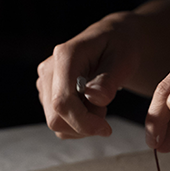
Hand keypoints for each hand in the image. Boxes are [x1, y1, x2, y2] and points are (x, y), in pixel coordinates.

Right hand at [36, 12, 140, 138]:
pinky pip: (59, 122)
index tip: (106, 129)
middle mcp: (48, 70)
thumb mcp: (124, 60)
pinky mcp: (47, 94)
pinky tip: (90, 106)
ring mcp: (45, 83)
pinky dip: (77, 124)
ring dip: (82, 125)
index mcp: (65, 56)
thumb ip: (109, 81)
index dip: (83, 122)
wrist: (112, 41)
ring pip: (57, 124)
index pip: (62, 102)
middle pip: (55, 118)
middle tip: (105, 110)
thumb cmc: (120, 48)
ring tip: (99, 104)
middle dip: (84, 125)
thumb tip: (96, 99)